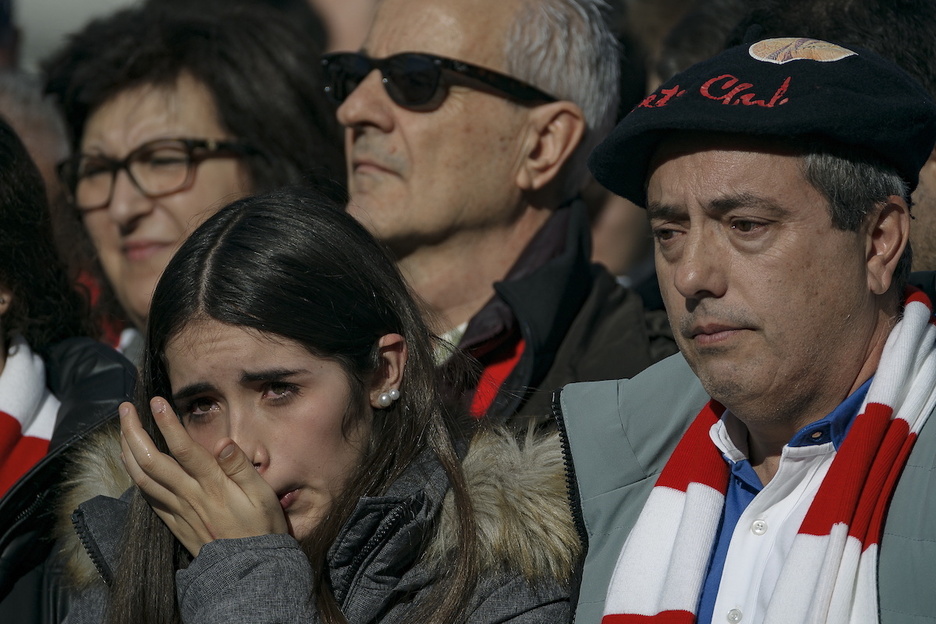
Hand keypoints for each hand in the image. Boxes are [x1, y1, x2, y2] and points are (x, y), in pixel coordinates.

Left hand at [119, 398, 288, 556]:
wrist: (250, 570)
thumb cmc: (262, 528)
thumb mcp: (263, 495)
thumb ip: (241, 467)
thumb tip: (223, 442)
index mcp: (212, 484)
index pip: (183, 448)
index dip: (167, 423)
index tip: (155, 401)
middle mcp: (189, 495)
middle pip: (151, 460)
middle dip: (134, 432)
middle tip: (124, 408)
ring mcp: (178, 510)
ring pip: (142, 478)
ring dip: (127, 451)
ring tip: (122, 429)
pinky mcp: (174, 522)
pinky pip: (147, 497)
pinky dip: (135, 476)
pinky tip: (132, 464)